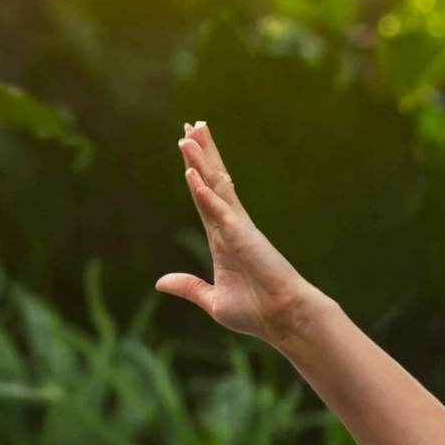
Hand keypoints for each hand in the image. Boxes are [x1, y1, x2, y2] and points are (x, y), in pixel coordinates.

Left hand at [156, 123, 322, 346]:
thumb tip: (160, 282)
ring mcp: (238, 229)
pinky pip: (220, 211)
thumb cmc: (255, 312)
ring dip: (201, 161)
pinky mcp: (243, 238)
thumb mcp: (212, 300)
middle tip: (191, 125)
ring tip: (189, 134)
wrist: (284, 319)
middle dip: (201, 154)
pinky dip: (205, 193)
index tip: (188, 150)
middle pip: (212, 182)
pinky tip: (192, 175)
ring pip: (216, 187)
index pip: (204, 198)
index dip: (194, 174)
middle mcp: (230, 227)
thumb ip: (188, 286)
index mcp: (222, 240)